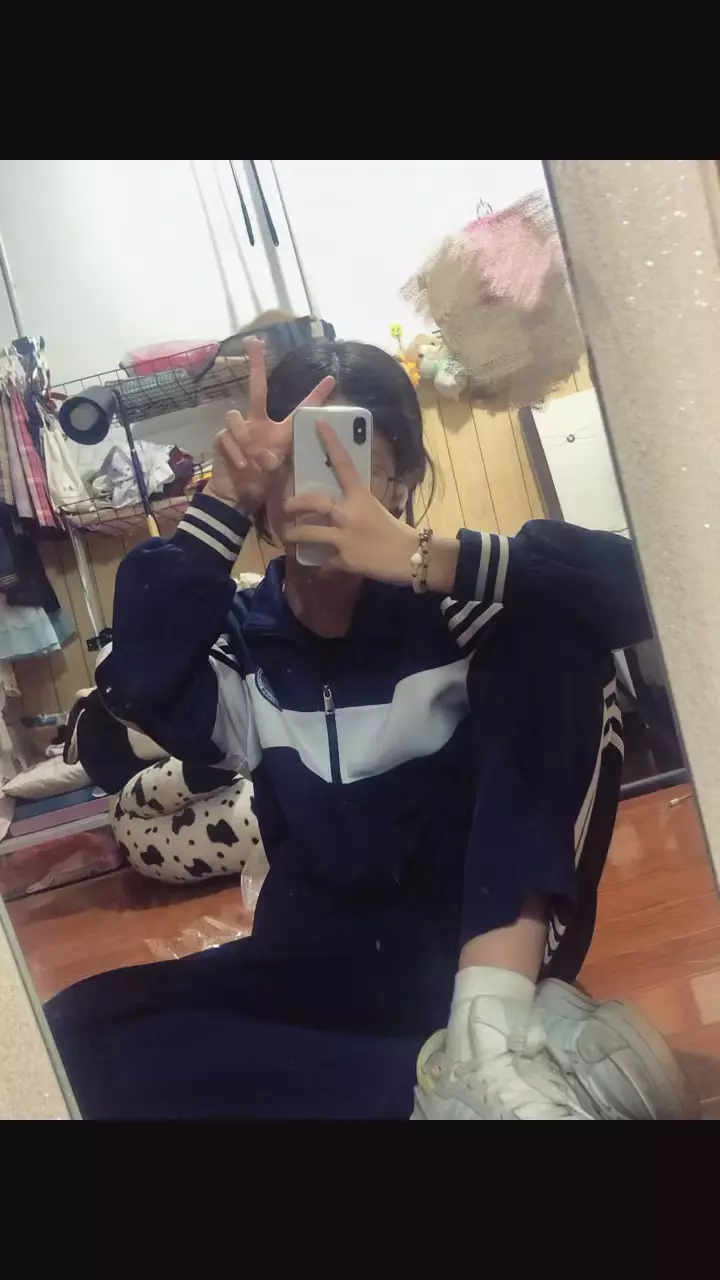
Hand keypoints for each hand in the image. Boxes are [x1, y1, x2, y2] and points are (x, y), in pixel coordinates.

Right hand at [205, 338, 334, 511]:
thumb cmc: (262, 482)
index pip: (300, 409)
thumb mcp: (280, 473)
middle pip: (257, 388)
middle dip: (255, 364)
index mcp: (279, 430)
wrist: (237, 496)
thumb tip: (269, 458)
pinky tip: (241, 465)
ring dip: (245, 439)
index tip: (332, 379)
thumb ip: (277, 463)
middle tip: (254, 341)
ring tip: (253, 460)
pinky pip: (226, 437)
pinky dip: (235, 453)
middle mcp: (258, 423)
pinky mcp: (222, 439)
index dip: (316, 395)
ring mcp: (239, 429)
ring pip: (235, 416)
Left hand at [284, 420, 418, 583]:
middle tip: (286, 507)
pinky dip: (320, 565)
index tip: (318, 423)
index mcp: (360, 496)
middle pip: (312, 502)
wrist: (410, 558)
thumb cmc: (395, 531)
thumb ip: (355, 504)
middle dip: (293, 504)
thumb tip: (337, 504)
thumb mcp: (375, 509)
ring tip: (289, 537)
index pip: (344, 464)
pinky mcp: (343, 560)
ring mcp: (344, 537)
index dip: (330, 442)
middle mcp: (348, 514)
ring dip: (294, 535)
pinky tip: (318, 568)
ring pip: (307, 533)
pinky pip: (322, 562)